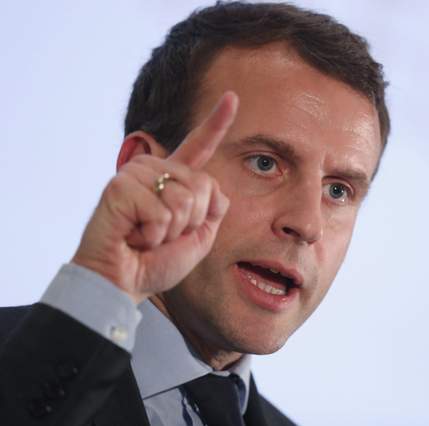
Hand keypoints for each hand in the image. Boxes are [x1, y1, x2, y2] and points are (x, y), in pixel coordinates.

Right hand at [72, 92, 237, 303]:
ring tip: (144, 235)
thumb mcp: (199, 236)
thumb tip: (215, 186)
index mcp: (174, 178)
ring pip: (184, 199)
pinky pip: (162, 211)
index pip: (200, 146)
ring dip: (170, 230)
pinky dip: (154, 234)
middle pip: (203, 186)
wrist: (123, 283)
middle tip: (159, 234)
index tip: (233, 96)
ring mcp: (136, 174)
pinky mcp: (120, 187)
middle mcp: (154, 169)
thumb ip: (213, 208)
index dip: (217, 122)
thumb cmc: (156, 262)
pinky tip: (133, 236)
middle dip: (190, 222)